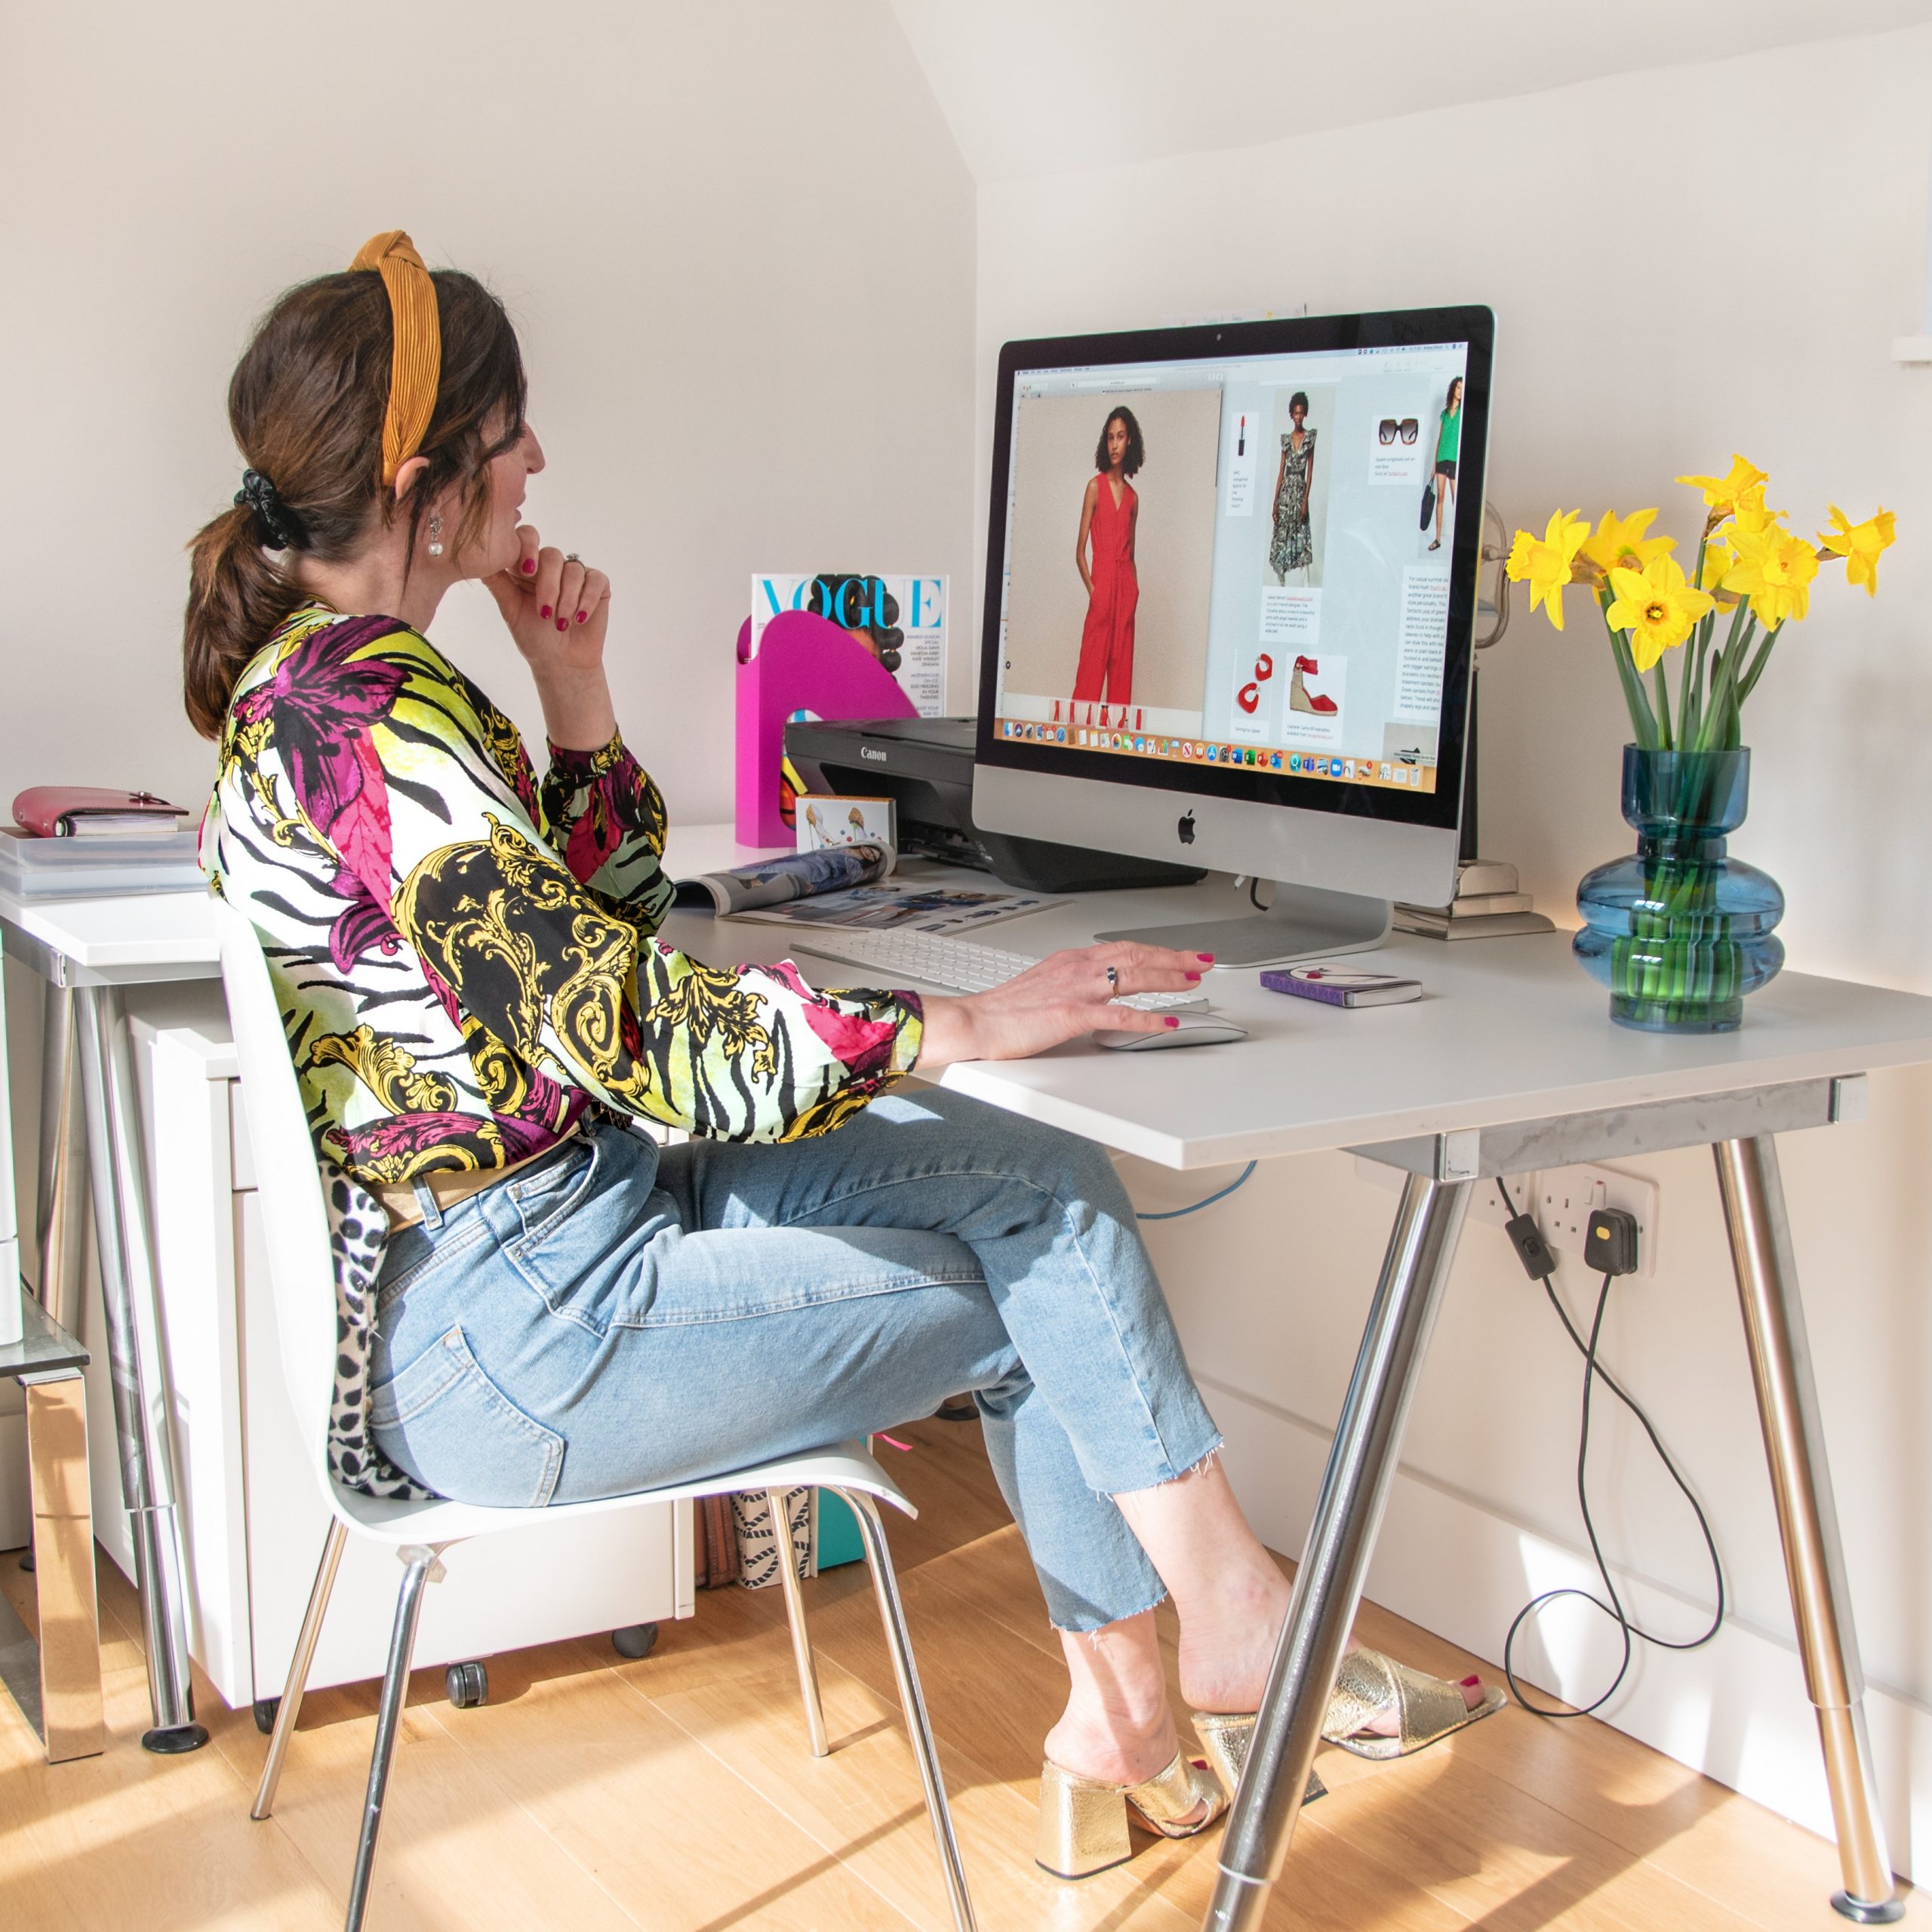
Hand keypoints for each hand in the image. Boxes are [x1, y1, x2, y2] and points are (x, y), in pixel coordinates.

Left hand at [483, 526, 616, 748]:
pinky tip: (579, 619)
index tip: (526, 572)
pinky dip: (587, 600)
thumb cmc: (534, 638)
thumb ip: (498, 583)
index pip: (527, 538)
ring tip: (561, 624)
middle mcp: (551, 566)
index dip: (528, 549)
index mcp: (527, 566)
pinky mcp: (597, 585)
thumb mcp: (511, 610)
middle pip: (552, 555)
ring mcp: (575, 574)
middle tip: (544, 613)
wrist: (562, 663)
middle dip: (549, 585)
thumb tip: (479, 560)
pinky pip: (596, 580)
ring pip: (574, 569)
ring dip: (567, 599)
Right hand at [916, 943, 1213, 1067]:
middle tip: (1200, 961)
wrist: (975, 1022)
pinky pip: (1119, 1015)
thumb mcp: (1044, 986)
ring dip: (1168, 979)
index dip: (1156, 951)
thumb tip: (1095, 993)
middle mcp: (1077, 969)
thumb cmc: (1004, 1011)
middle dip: (1173, 958)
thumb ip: (1072, 985)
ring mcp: (1076, 990)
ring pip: (1134, 978)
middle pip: (1136, 956)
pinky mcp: (1072, 1014)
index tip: (1177, 956)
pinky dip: (1148, 1018)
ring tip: (1192, 983)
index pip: (1123, 949)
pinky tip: (1167, 1022)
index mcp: (1071, 961)